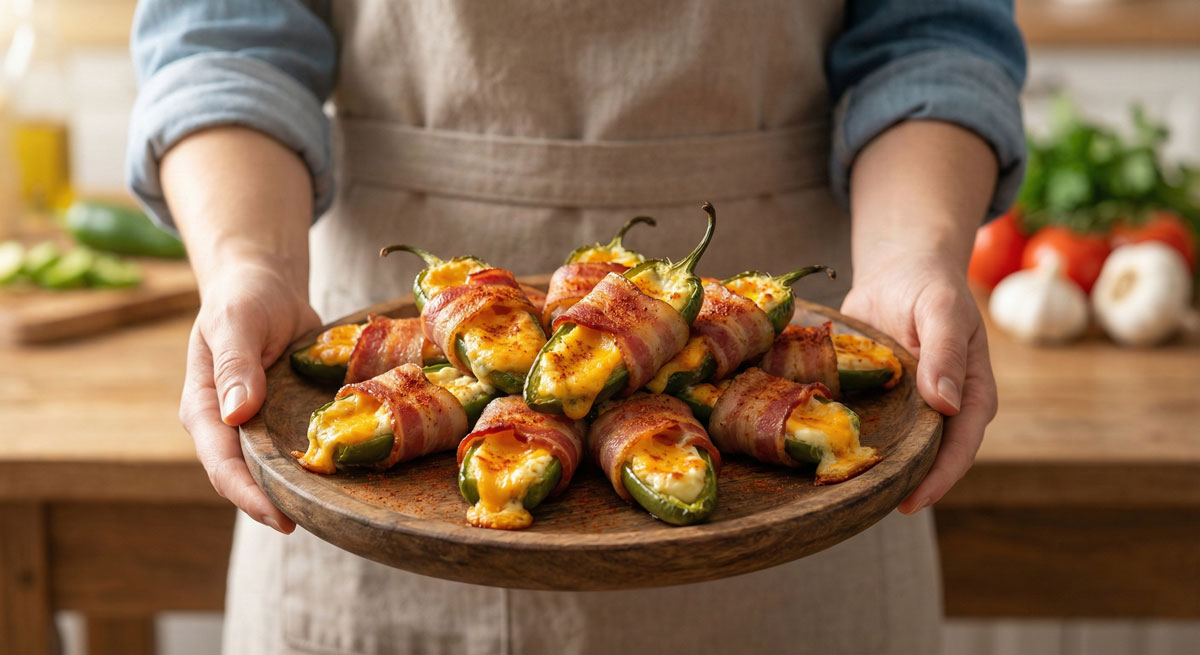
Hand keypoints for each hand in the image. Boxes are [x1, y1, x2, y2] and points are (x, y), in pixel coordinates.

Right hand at [181, 262, 318, 532]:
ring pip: (278, 467)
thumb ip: (235, 365)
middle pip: (251, 477)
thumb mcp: (236, 323)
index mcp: (204, 410)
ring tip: (340, 510)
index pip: (222, 465)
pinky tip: (353, 472)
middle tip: (322, 524)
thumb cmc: (243, 299)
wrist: (265, 285)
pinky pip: (302, 445)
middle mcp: (229, 426)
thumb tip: (237, 415)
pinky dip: (323, 459)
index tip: (281, 519)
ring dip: (303, 488)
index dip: (249, 496)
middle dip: (280, 504)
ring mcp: (259, 424)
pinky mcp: (285, 417)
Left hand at [841, 253, 997, 513]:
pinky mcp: (879, 400)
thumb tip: (946, 404)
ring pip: (893, 448)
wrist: (899, 269)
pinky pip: (865, 426)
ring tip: (838, 492)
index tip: (912, 502)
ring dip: (870, 468)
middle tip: (863, 508)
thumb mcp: (942, 312)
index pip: (959, 448)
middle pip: (925, 458)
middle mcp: (941, 410)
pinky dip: (844, 439)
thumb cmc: (930, 287)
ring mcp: (908, 407)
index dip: (938, 478)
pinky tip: (816, 452)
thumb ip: (945, 354)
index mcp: (972, 396)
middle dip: (899, 484)